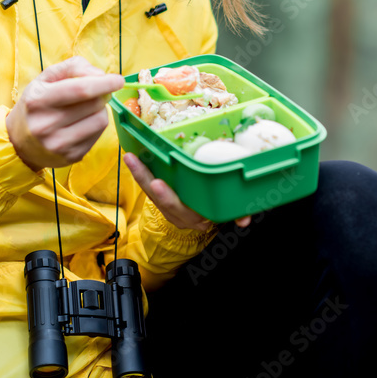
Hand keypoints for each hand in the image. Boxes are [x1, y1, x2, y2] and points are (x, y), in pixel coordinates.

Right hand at [6, 56, 123, 170]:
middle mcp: (46, 124)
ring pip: (100, 121)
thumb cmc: (36, 104)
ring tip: (87, 108)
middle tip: (96, 93)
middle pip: (94, 104)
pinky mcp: (70, 157)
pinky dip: (96, 125)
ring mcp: (58, 144)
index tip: (118, 80)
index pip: (80, 90)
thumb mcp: (45, 79)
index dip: (104, 83)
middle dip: (102, 94)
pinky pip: (98, 135)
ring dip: (100, 110)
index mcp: (38, 100)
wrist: (18, 142)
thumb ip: (73, 67)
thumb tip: (101, 75)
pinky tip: (83, 123)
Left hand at [123, 152, 251, 230]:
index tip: (158, 185)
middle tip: (139, 165)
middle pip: (161, 201)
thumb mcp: (230, 211)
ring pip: (151, 193)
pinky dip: (140, 172)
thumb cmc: (220, 207)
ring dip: (140, 174)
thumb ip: (238, 213)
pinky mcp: (160, 198)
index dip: (170, 200)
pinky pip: (147, 186)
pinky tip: (133, 156)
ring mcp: (168, 208)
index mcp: (196, 218)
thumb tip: (245, 220)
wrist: (204, 218)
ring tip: (131, 157)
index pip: (182, 211)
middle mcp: (179, 216)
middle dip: (149, 182)